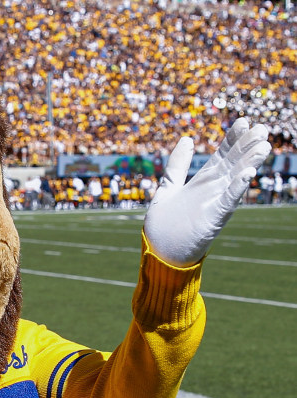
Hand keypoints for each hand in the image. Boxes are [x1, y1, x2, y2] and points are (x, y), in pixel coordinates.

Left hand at [144, 118, 270, 266]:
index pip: (222, 156)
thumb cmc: (165, 224)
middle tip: (261, 128)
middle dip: (246, 146)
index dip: (233, 139)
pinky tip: (248, 173)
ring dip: (248, 163)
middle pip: (233, 164)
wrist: (160, 252)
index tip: (244, 121)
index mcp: (202, 182)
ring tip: (263, 145)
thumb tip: (187, 139)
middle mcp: (212, 191)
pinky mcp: (213, 219)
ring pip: (235, 180)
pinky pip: (227, 202)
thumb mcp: (168, 187)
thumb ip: (177, 165)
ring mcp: (214, 204)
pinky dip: (237, 188)